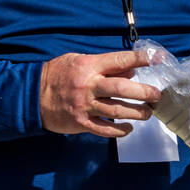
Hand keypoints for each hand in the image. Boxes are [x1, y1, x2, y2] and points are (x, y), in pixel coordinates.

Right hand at [40, 51, 160, 137]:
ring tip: (147, 113)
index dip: (141, 59)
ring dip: (137, 113)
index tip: (157, 59)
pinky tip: (128, 128)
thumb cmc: (58, 75)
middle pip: (123, 89)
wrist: (32, 95)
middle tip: (156, 95)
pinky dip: (120, 130)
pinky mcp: (81, 122)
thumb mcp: (78, 61)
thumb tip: (130, 72)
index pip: (120, 60)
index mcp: (89, 66)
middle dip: (145, 93)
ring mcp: (84, 106)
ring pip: (117, 111)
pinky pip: (105, 129)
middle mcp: (88, 85)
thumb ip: (104, 66)